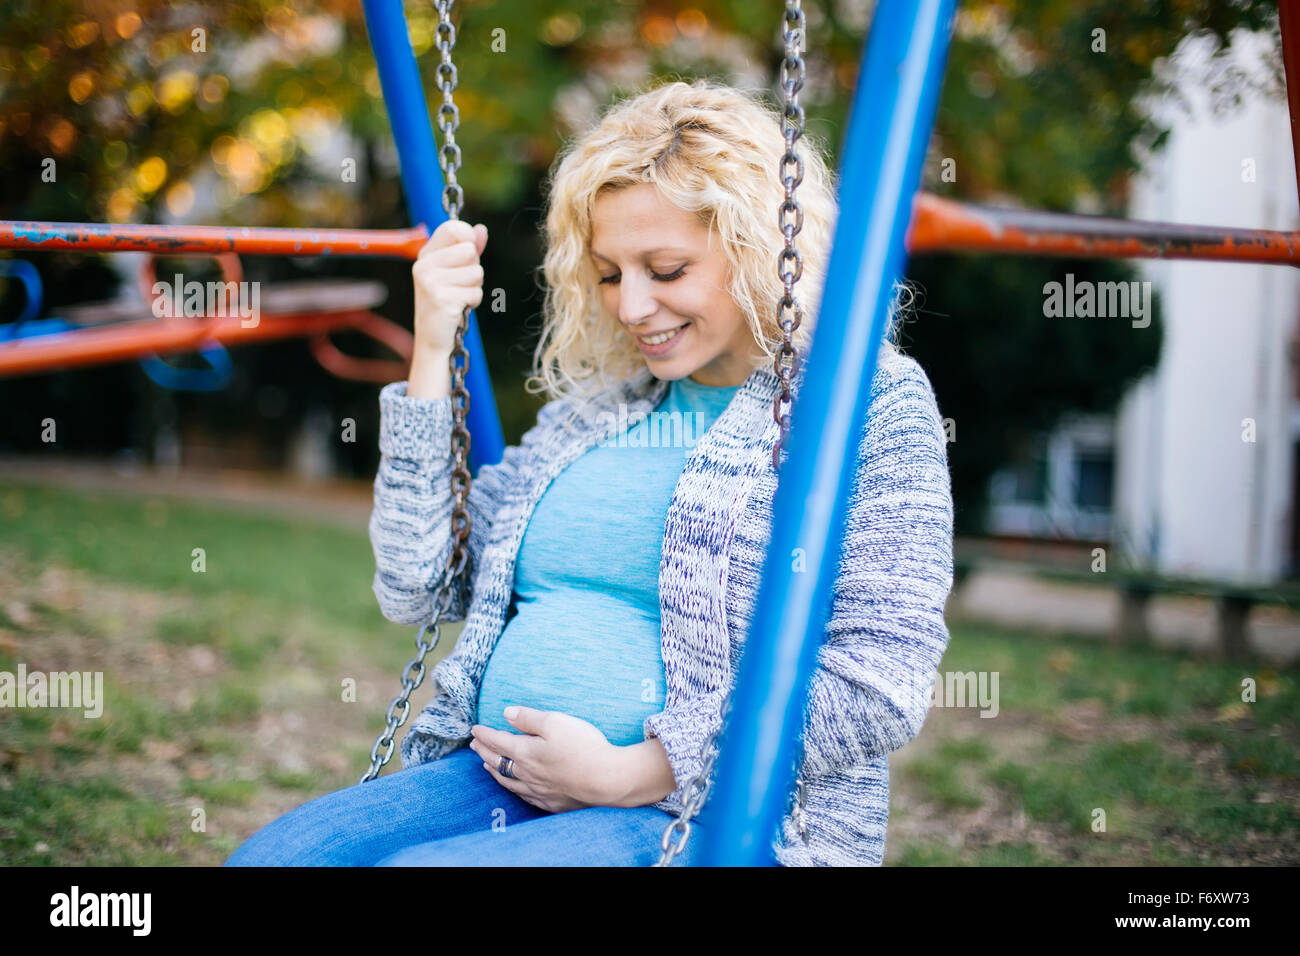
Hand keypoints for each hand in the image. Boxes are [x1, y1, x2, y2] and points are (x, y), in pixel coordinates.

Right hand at [412, 219, 486, 355]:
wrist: (433, 338)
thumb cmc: (446, 302)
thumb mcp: (455, 271)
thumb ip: (468, 249)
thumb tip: (481, 229)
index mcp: (425, 254)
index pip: (453, 227)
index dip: (469, 238)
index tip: (468, 253)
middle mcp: (424, 265)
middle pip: (470, 250)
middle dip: (474, 268)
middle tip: (460, 284)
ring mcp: (431, 282)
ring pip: (476, 272)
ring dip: (475, 287)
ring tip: (459, 297)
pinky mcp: (441, 298)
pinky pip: (475, 292)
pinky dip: (473, 301)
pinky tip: (458, 308)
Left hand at [469, 707, 621, 812]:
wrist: (606, 780)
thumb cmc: (583, 747)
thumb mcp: (555, 722)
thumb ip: (528, 718)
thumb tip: (507, 713)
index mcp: (525, 752)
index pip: (498, 741)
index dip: (484, 734)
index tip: (474, 729)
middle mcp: (527, 774)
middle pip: (498, 762)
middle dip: (484, 751)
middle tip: (474, 745)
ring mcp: (538, 790)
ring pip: (508, 781)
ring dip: (494, 771)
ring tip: (486, 765)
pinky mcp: (551, 802)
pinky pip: (524, 796)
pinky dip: (513, 789)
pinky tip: (515, 788)